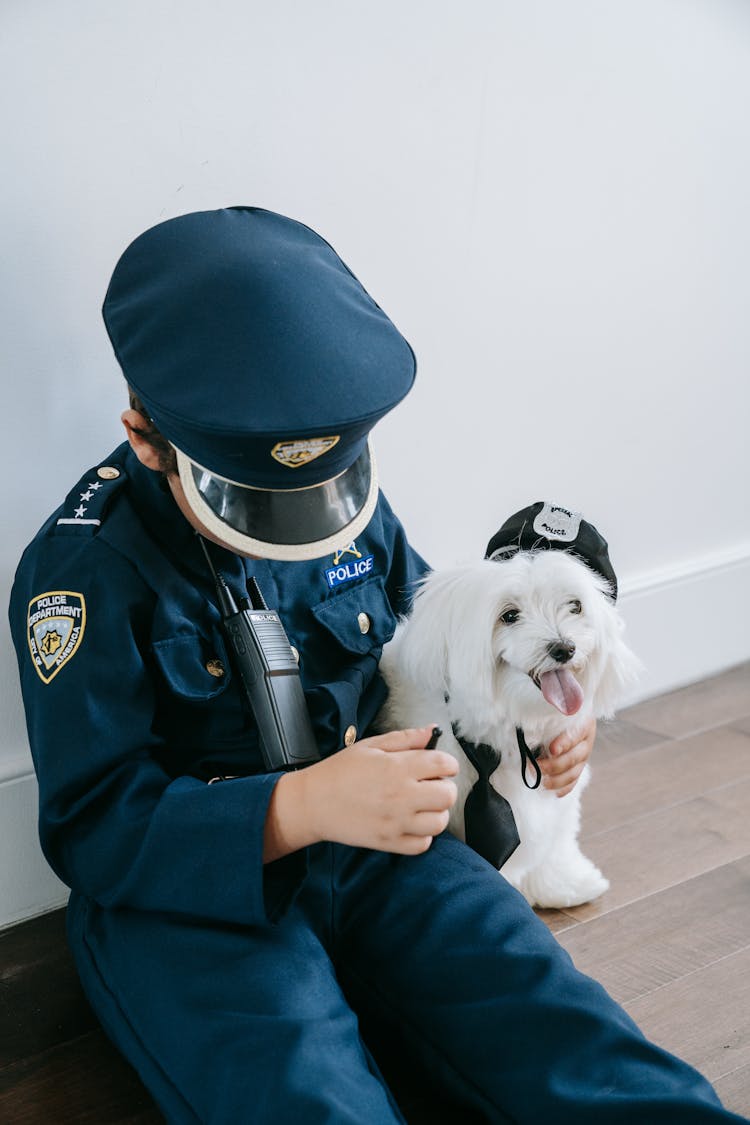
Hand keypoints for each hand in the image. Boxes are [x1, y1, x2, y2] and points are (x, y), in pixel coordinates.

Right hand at [264, 726, 458, 860]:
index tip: (438, 766)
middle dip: (444, 787)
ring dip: (436, 812)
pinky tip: (410, 822)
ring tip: (421, 805)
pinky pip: (423, 844)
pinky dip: (422, 835)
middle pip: (448, 795)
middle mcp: (401, 795)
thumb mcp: (371, 746)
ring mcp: (396, 822)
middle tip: (430, 785)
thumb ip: (405, 738)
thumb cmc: (341, 771)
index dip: (447, 763)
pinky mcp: (389, 842)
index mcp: (398, 767)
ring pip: (440, 822)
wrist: (313, 803)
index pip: (444, 764)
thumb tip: (432, 731)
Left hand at [539, 717, 596, 797]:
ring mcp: (584, 757)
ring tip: (542, 781)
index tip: (552, 749)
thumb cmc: (553, 712)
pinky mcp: (579, 768)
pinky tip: (555, 792)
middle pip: (574, 757)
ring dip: (557, 780)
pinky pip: (574, 781)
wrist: (566, 717)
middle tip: (536, 766)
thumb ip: (546, 716)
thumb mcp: (552, 710)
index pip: (575, 734)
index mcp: (582, 723)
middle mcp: (586, 741)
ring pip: (574, 773)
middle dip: (554, 765)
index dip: (564, 743)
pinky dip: (564, 788)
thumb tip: (531, 722)